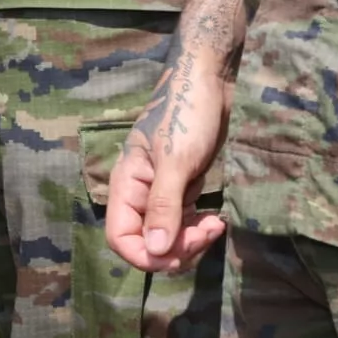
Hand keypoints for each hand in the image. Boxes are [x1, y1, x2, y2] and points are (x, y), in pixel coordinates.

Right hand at [106, 52, 230, 274]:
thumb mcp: (175, 160)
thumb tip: (155, 252)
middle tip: (206, 234)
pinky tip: (216, 220)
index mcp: (127, 185)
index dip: (144, 255)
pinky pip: (185, 225)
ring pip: (168, 238)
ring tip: (215, 226)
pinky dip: (199, 230)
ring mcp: (162, 193)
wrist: (210, 81)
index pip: (120, 238)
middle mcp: (140, 194)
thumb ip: (163, 207)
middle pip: (146, 244)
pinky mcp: (183, 190)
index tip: (177, 254)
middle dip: (175, 250)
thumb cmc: (187, 113)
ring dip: (190, 243)